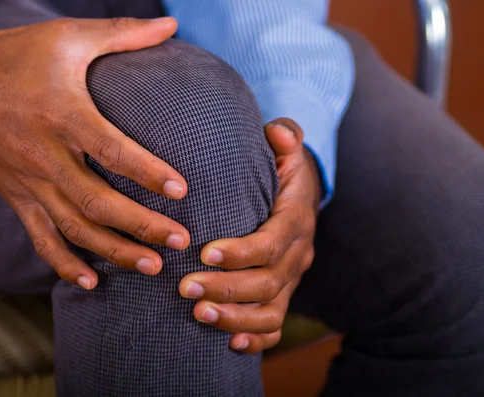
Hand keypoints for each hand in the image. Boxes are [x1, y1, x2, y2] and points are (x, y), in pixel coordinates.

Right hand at [0, 17, 189, 289]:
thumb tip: (172, 24)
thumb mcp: (66, 37)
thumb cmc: (12, 55)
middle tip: (181, 242)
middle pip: (98, 202)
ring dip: (113, 251)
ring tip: (152, 267)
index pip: (112, 150)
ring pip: (74, 227)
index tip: (182, 190)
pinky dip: (63, 263)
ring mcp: (28, 181)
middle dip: (141, 225)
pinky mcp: (15, 196)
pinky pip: (39, 237)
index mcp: (62, 114)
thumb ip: (122, 33)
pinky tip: (89, 281)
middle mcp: (45, 155)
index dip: (148, 172)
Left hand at [179, 118, 321, 352]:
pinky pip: (275, 324)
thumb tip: (280, 134)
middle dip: (226, 288)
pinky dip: (255, 338)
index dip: (241, 253)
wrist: (298, 194)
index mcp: (295, 219)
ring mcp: (291, 278)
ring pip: (271, 310)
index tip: (204, 253)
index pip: (271, 243)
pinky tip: (230, 344)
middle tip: (185, 287)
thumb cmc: (280, 168)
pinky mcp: (282, 293)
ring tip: (198, 314)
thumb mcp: (285, 147)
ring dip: (235, 317)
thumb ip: (284, 136)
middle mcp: (297, 254)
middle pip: (267, 283)